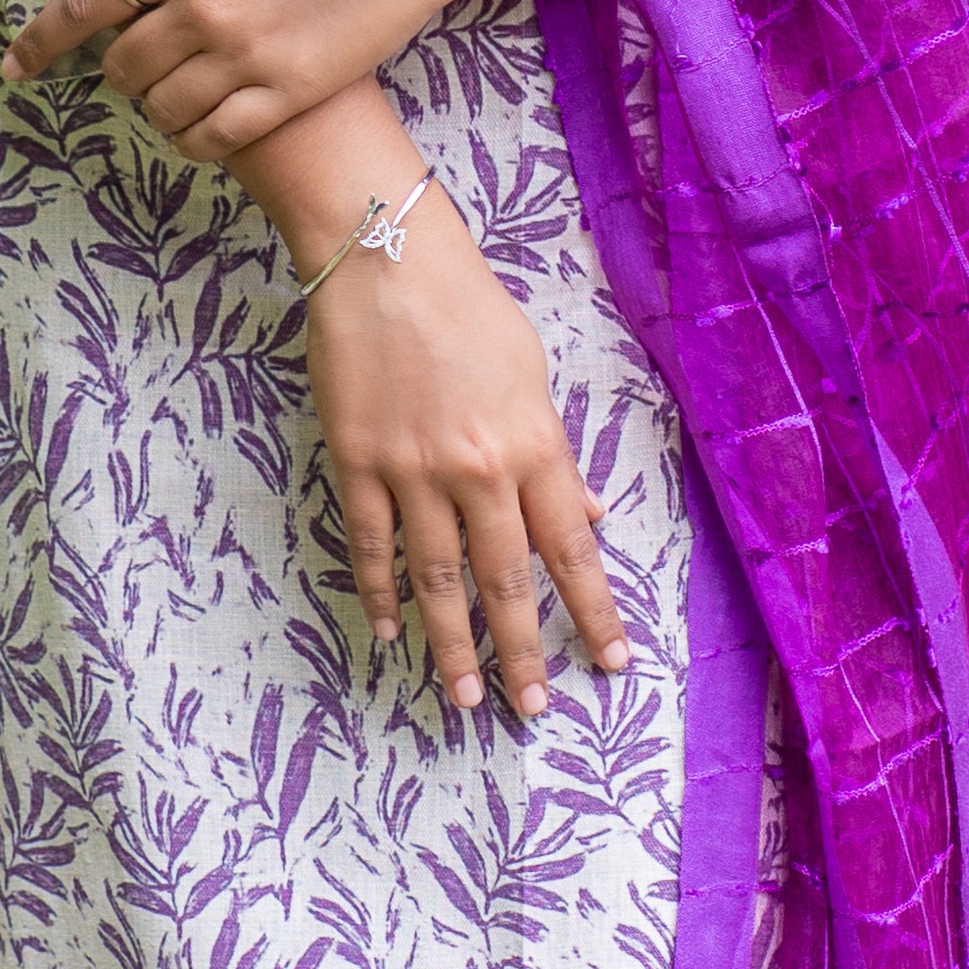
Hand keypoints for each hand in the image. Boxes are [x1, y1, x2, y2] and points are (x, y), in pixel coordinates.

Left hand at [0, 0, 554, 163]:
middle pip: (123, 65)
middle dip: (117, 70)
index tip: (16, 64)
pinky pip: (214, 136)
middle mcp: (203, 9)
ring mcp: (244, 55)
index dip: (42, 39)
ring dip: (155, 105)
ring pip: (164, 106)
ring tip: (171, 92)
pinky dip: (192, 138)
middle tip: (134, 65)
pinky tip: (197, 127)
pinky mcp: (287, 91)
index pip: (87, 5)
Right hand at [269, 123, 625, 723]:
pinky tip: (388, 631)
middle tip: (531, 707)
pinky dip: (379, 594)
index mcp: (532, 446)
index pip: (572, 550)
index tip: (610, 663)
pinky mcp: (358, 464)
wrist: (383, 260)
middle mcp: (478, 470)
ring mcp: (412, 472)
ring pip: (436, 580)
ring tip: (461, 696)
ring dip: (451, 644)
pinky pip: (371, 546)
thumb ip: (554, 456)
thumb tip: (582, 515)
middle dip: (521, 652)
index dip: (594, 613)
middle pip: (506, 582)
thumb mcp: (533, 375)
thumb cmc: (468, 308)